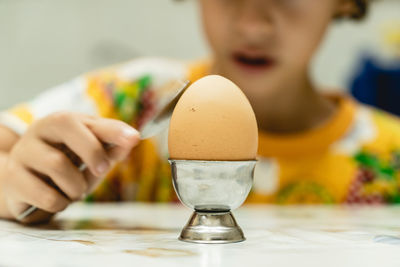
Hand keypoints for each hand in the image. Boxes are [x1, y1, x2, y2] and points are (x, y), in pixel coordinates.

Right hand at [0, 112, 139, 222]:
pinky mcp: (12, 178)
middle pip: (66, 126)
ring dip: (76, 185)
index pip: (89, 120)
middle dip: (92, 151)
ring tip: (75, 190)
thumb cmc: (66, 166)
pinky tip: (59, 199)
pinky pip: (46, 194)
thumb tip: (133, 138)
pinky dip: (61, 202)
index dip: (113, 129)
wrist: (26, 185)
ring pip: (57, 164)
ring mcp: (23, 152)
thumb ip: (111, 147)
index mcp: (63, 121)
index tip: (133, 139)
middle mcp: (39, 130)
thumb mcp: (91, 155)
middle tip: (103, 169)